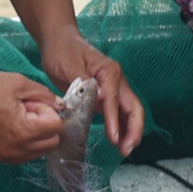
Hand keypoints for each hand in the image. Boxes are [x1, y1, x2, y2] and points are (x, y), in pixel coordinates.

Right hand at [0, 70, 63, 163]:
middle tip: (27, 110)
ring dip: (37, 135)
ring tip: (17, 118)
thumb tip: (60, 106)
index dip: (48, 110)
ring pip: (39, 151)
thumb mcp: (19, 83)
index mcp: (25, 130)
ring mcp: (7, 155)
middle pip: (52, 141)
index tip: (33, 102)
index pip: (57, 126)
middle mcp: (17, 148)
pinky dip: (25, 143)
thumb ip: (45, 94)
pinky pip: (24, 155)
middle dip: (46, 124)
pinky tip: (11, 127)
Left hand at [38, 27, 145, 156]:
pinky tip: (118, 141)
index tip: (114, 138)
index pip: (114, 100)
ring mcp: (114, 88)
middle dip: (133, 129)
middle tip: (126, 149)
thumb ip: (85, 83)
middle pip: (133, 107)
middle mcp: (117, 80)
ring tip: (124, 150)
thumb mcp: (70, 66)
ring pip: (129, 112)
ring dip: (130, 131)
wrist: (59, 42)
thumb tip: (101, 99)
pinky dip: (121, 127)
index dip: (114, 121)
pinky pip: (118, 113)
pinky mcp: (107, 95)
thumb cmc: (63, 51)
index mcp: (109, 72)